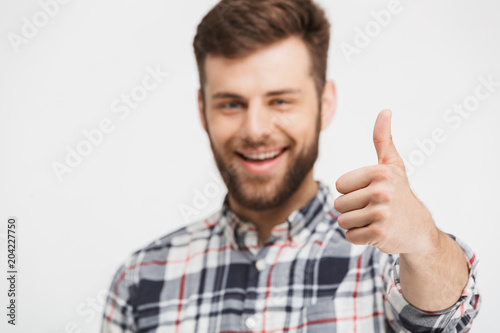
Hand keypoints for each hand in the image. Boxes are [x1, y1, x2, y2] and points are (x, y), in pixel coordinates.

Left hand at [334, 109, 438, 254]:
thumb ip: (383, 140)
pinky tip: (377, 232)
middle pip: (338, 204)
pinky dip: (360, 237)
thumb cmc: (400, 194)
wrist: (420, 230)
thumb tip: (385, 110)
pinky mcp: (379, 233)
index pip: (339, 185)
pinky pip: (350, 236)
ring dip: (355, 224)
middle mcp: (381, 191)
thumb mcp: (393, 165)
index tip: (371, 193)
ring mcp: (381, 213)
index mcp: (379, 173)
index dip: (352, 192)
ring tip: (375, 220)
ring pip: (342, 221)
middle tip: (375, 210)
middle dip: (353, 210)